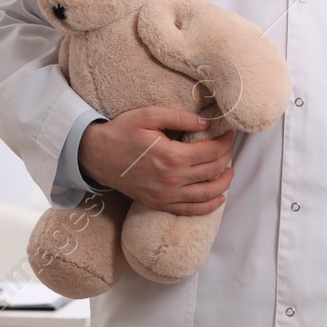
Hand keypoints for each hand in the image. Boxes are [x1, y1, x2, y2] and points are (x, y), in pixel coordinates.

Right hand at [77, 107, 234, 214]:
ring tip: (230, 171)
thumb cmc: (122, 132)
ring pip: (206, 194)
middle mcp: (172, 180)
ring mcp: (166, 195)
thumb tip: (206, 123)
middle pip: (212, 171)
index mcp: (171, 156)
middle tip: (228, 146)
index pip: (210, 152)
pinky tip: (218, 198)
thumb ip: (179, 117)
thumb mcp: (149, 115)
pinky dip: (208, 206)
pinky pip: (190, 210)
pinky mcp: (159, 204)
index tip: (229, 133)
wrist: (96, 154)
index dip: (225, 142)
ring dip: (223, 183)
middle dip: (226, 157)